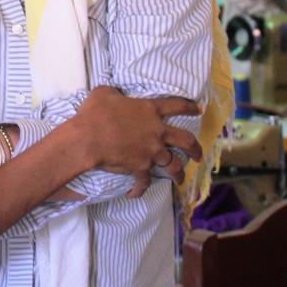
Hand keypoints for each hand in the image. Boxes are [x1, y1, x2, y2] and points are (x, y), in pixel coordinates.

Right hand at [72, 86, 201, 185]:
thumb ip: (115, 93)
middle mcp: (156, 132)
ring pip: (174, 165)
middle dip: (195, 148)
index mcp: (150, 110)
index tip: (198, 109)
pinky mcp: (140, 168)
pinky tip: (134, 194)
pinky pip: (145, 182)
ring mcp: (151, 152)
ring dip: (178, 173)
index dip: (189, 106)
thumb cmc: (95, 113)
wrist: (87, 139)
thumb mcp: (104, 92)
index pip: (176, 105)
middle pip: (185, 140)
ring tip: (180, 178)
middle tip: (198, 154)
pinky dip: (140, 189)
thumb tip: (116, 95)